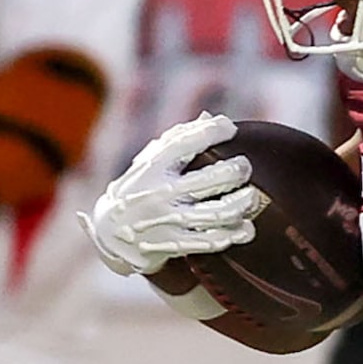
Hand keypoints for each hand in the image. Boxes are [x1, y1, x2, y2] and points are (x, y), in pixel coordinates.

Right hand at [80, 113, 258, 277]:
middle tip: (244, 166)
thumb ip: (175, 141)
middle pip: (210, 179)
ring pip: (218, 212)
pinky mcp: (175, 245)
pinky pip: (213, 240)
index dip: (211, 132)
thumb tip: (209, 118)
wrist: (110, 237)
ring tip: (252, 196)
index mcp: (150, 168)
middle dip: (237, 170)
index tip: (230, 128)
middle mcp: (158, 193)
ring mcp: (167, 221)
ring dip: (243, 203)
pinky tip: (246, 226)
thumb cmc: (138, 191)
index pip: (183, 143)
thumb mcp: (146, 164)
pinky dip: (236, 233)